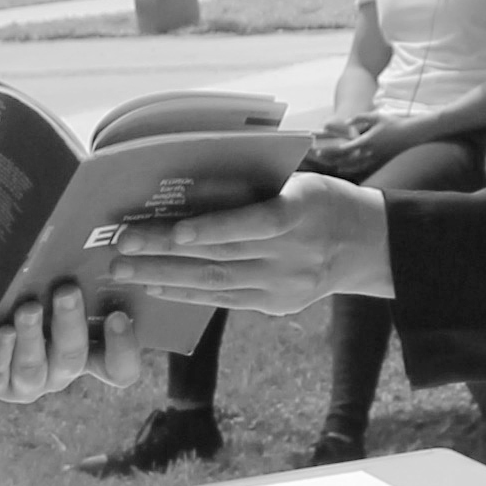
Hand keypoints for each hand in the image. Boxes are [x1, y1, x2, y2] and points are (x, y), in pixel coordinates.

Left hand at [0, 277, 140, 407]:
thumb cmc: (7, 290)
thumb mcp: (38, 280)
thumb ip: (65, 269)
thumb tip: (88, 224)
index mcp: (79, 350)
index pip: (116, 367)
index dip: (123, 350)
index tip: (118, 316)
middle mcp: (54, 371)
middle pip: (73, 359)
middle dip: (70, 324)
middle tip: (66, 291)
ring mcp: (20, 382)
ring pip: (34, 370)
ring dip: (33, 338)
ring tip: (28, 309)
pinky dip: (1, 352)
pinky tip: (2, 331)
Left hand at [108, 172, 390, 315]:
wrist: (364, 243)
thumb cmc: (319, 197)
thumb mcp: (295, 181)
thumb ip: (250, 188)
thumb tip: (185, 187)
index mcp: (301, 212)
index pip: (254, 223)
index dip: (214, 228)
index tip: (174, 229)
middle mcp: (293, 255)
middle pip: (221, 254)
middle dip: (165, 252)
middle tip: (121, 246)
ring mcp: (284, 285)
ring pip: (215, 282)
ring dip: (164, 276)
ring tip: (125, 270)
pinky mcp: (276, 305)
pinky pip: (224, 300)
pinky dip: (186, 293)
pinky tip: (156, 287)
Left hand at [311, 117, 410, 179]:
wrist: (412, 134)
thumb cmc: (394, 123)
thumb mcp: (376, 116)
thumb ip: (360, 118)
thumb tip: (347, 122)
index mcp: (367, 141)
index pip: (344, 149)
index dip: (330, 151)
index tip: (319, 151)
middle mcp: (369, 153)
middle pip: (346, 159)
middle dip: (332, 159)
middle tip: (319, 158)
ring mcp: (375, 159)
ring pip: (354, 166)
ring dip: (342, 165)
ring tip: (332, 165)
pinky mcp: (380, 161)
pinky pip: (364, 167)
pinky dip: (354, 168)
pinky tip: (348, 168)